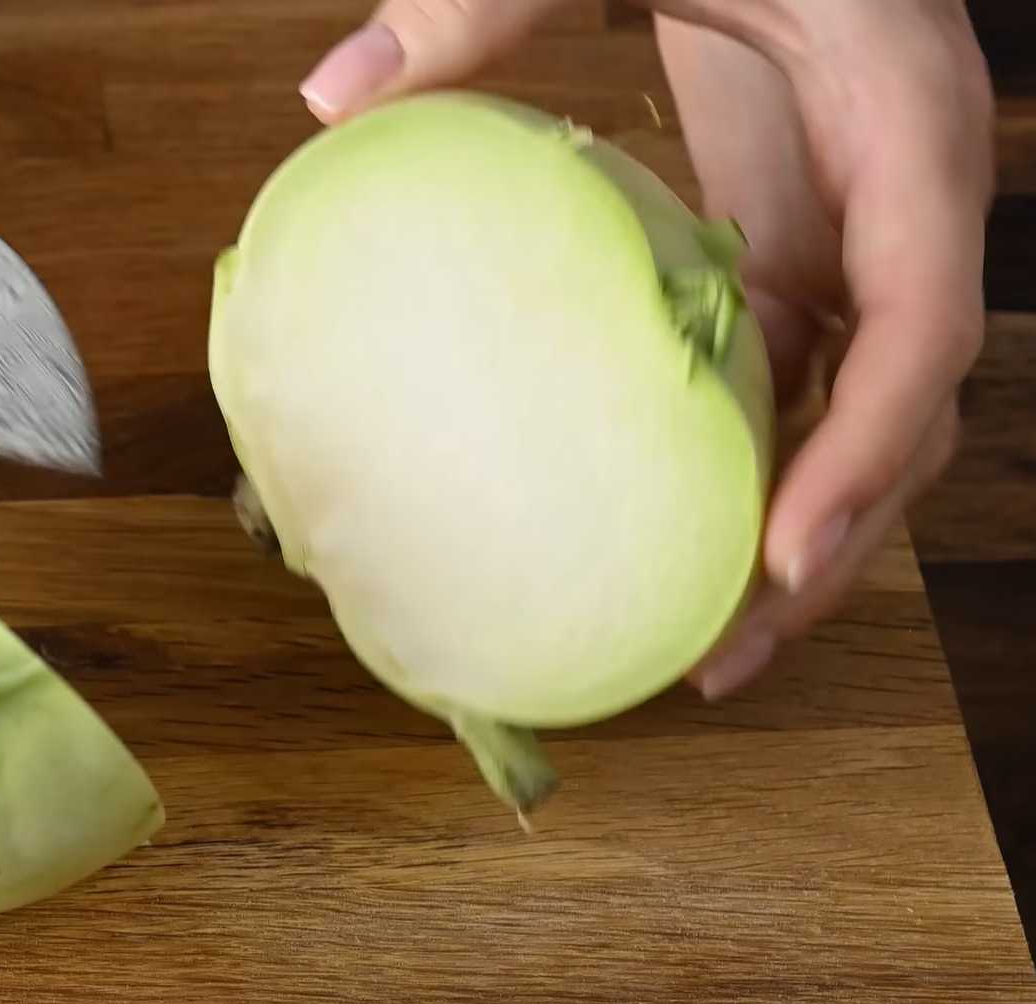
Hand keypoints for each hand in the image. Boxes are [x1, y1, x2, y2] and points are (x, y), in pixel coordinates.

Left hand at [296, 0, 993, 698]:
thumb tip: (332, 99)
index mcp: (904, 126)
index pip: (921, 321)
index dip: (866, 447)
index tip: (783, 550)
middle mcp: (904, 193)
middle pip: (907, 406)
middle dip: (833, 540)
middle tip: (718, 654)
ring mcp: (859, 220)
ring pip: (859, 408)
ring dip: (791, 526)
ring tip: (694, 640)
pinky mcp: (799, 233)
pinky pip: (793, 370)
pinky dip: (743, 459)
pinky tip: (659, 531)